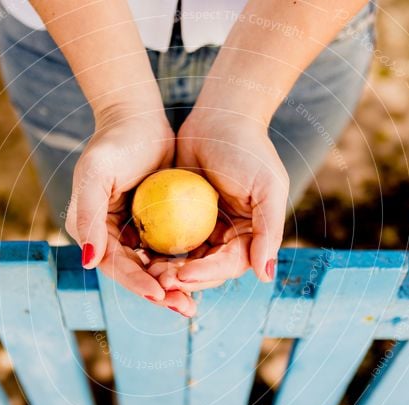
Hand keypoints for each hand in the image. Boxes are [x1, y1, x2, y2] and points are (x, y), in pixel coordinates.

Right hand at [66, 106, 196, 314]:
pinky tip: (203, 276)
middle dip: (160, 294)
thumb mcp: (96, 174)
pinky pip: (169, 251)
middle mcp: (108, 237)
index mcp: (90, 230)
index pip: (115, 266)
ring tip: (193, 304)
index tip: (161, 295)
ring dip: (173, 287)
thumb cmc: (115, 143)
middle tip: (185, 309)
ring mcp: (132, 232)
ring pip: (154, 267)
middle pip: (136, 273)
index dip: (137, 283)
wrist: (137, 118)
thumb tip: (87, 260)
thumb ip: (87, 216)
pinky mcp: (153, 225)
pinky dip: (183, 265)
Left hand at [158, 110, 287, 291]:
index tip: (183, 275)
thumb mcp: (268, 187)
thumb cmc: (248, 149)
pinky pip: (168, 241)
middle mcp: (229, 238)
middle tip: (159, 282)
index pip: (230, 265)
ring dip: (167, 271)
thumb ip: (269, 231)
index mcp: (251, 236)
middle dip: (183, 280)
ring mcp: (204, 230)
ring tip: (148, 273)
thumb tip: (266, 276)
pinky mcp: (181, 220)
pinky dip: (156, 250)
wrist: (220, 117)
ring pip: (184, 260)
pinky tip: (139, 255)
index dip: (208, 274)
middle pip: (206, 270)